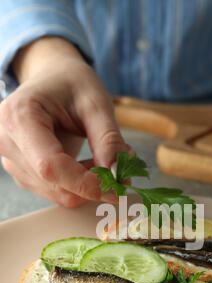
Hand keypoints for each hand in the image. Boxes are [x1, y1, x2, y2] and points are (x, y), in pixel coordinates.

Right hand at [0, 38, 129, 206]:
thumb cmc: (71, 84)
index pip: (50, 166)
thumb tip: (117, 173)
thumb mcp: (96, 103)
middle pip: (53, 183)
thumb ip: (108, 139)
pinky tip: (85, 164)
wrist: (52, 78)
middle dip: (91, 184)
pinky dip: (77, 186)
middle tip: (118, 168)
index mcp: (19, 117)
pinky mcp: (22, 173)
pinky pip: (55, 192)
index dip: (84, 183)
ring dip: (86, 185)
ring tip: (100, 158)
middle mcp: (7, 142)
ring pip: (56, 193)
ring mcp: (11, 160)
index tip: (116, 188)